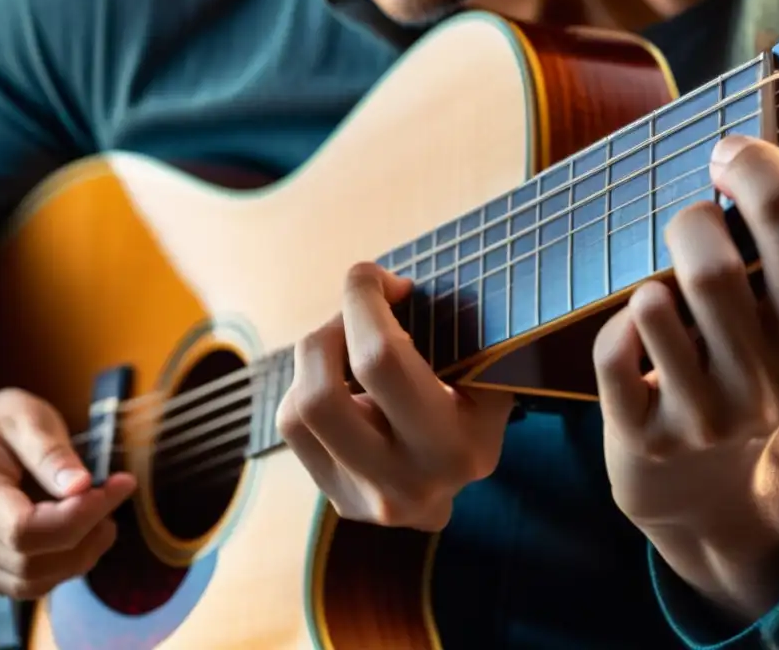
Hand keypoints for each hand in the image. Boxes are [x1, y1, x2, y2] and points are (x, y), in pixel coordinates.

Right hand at [0, 389, 135, 598]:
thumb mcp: (27, 418)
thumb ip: (52, 453)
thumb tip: (82, 486)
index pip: (26, 530)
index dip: (82, 516)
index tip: (122, 484)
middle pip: (33, 563)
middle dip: (89, 534)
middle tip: (115, 497)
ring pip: (33, 583)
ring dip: (82, 555)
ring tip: (102, 515)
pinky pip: (27, 587)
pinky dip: (64, 566)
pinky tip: (79, 533)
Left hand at [277, 263, 513, 530]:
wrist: (461, 481)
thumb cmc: (473, 406)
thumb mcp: (485, 374)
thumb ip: (449, 332)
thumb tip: (384, 284)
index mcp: (456, 448)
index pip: (381, 361)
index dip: (362, 301)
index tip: (372, 277)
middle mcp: (410, 484)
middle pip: (322, 396)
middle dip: (329, 332)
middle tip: (354, 312)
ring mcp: (369, 500)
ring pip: (297, 413)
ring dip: (315, 361)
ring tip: (346, 344)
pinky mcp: (339, 501)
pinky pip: (293, 428)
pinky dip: (308, 388)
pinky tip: (341, 383)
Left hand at [593, 136, 778, 615]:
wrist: (713, 490)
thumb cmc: (749, 381)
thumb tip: (759, 167)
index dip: (765, 179)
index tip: (729, 151)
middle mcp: (771, 385)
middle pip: (716, 272)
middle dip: (691, 223)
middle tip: (687, 224)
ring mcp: (706, 417)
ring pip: (657, 308)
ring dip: (650, 279)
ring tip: (659, 289)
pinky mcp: (647, 437)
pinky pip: (614, 353)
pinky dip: (617, 324)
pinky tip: (633, 328)